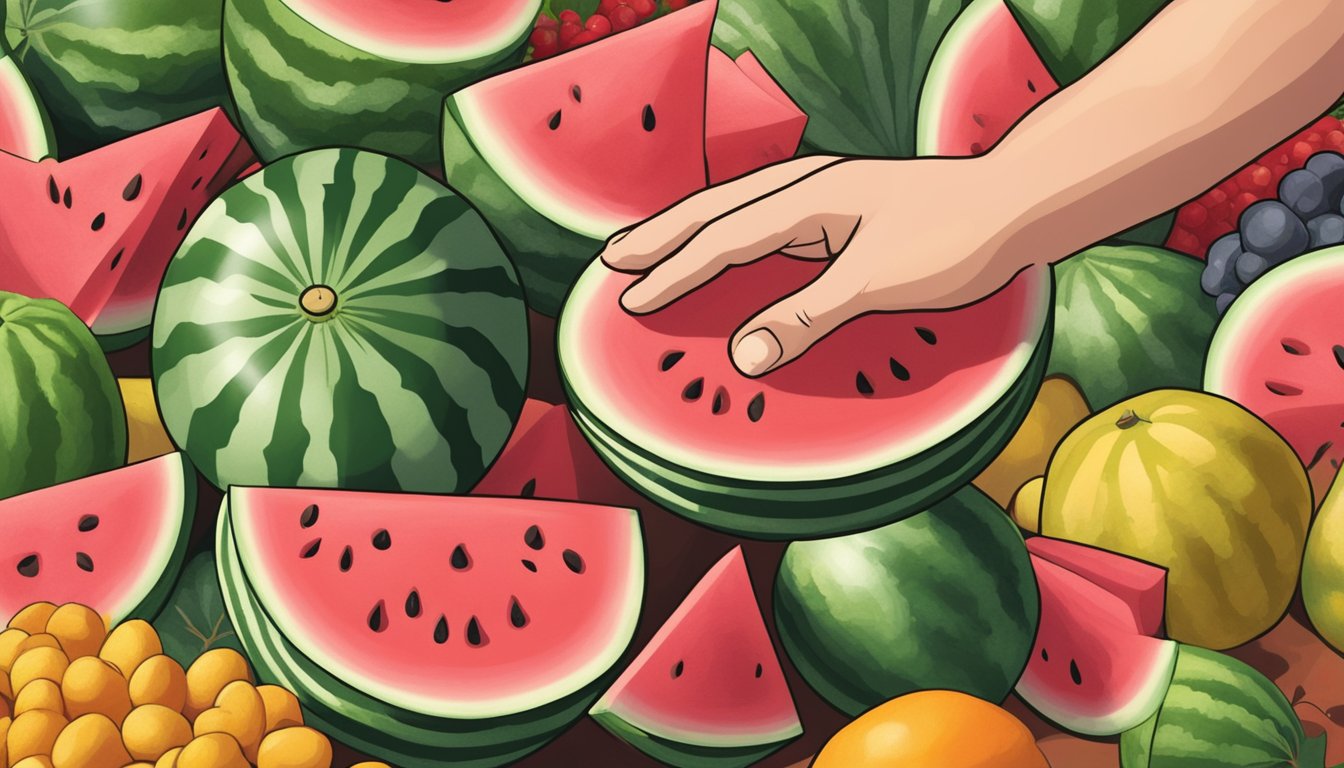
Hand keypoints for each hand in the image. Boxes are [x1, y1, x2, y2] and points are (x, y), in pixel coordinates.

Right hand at [600, 155, 1035, 376]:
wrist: (1019, 202)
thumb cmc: (956, 238)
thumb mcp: (878, 283)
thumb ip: (806, 317)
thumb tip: (743, 356)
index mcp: (810, 199)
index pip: (724, 237)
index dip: (675, 270)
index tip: (630, 298)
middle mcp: (810, 185)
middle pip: (718, 207)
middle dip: (663, 234)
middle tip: (611, 257)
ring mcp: (829, 190)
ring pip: (738, 203)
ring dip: (691, 225)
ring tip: (651, 242)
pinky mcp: (847, 202)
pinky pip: (767, 212)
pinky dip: (731, 226)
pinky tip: (729, 239)